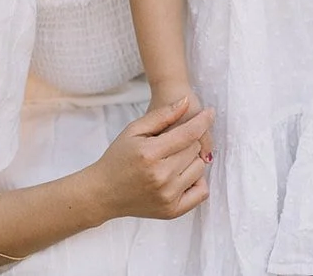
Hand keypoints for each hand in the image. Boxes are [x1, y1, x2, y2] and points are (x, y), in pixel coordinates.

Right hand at [90, 96, 213, 219]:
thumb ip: (162, 115)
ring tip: (173, 160)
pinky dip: (197, 181)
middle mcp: (161, 176)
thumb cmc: (118, 158)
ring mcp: (167, 196)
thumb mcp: (133, 130)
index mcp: (150, 153)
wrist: (103, 193)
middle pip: (195, 149)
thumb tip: (185, 101)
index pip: (189, 133)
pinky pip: (201, 192)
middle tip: (173, 143)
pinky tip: (182, 175)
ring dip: (191, 160)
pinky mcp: (172, 211)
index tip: (210, 112)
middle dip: (189, 141)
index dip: (203, 120)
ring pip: (200, 168)